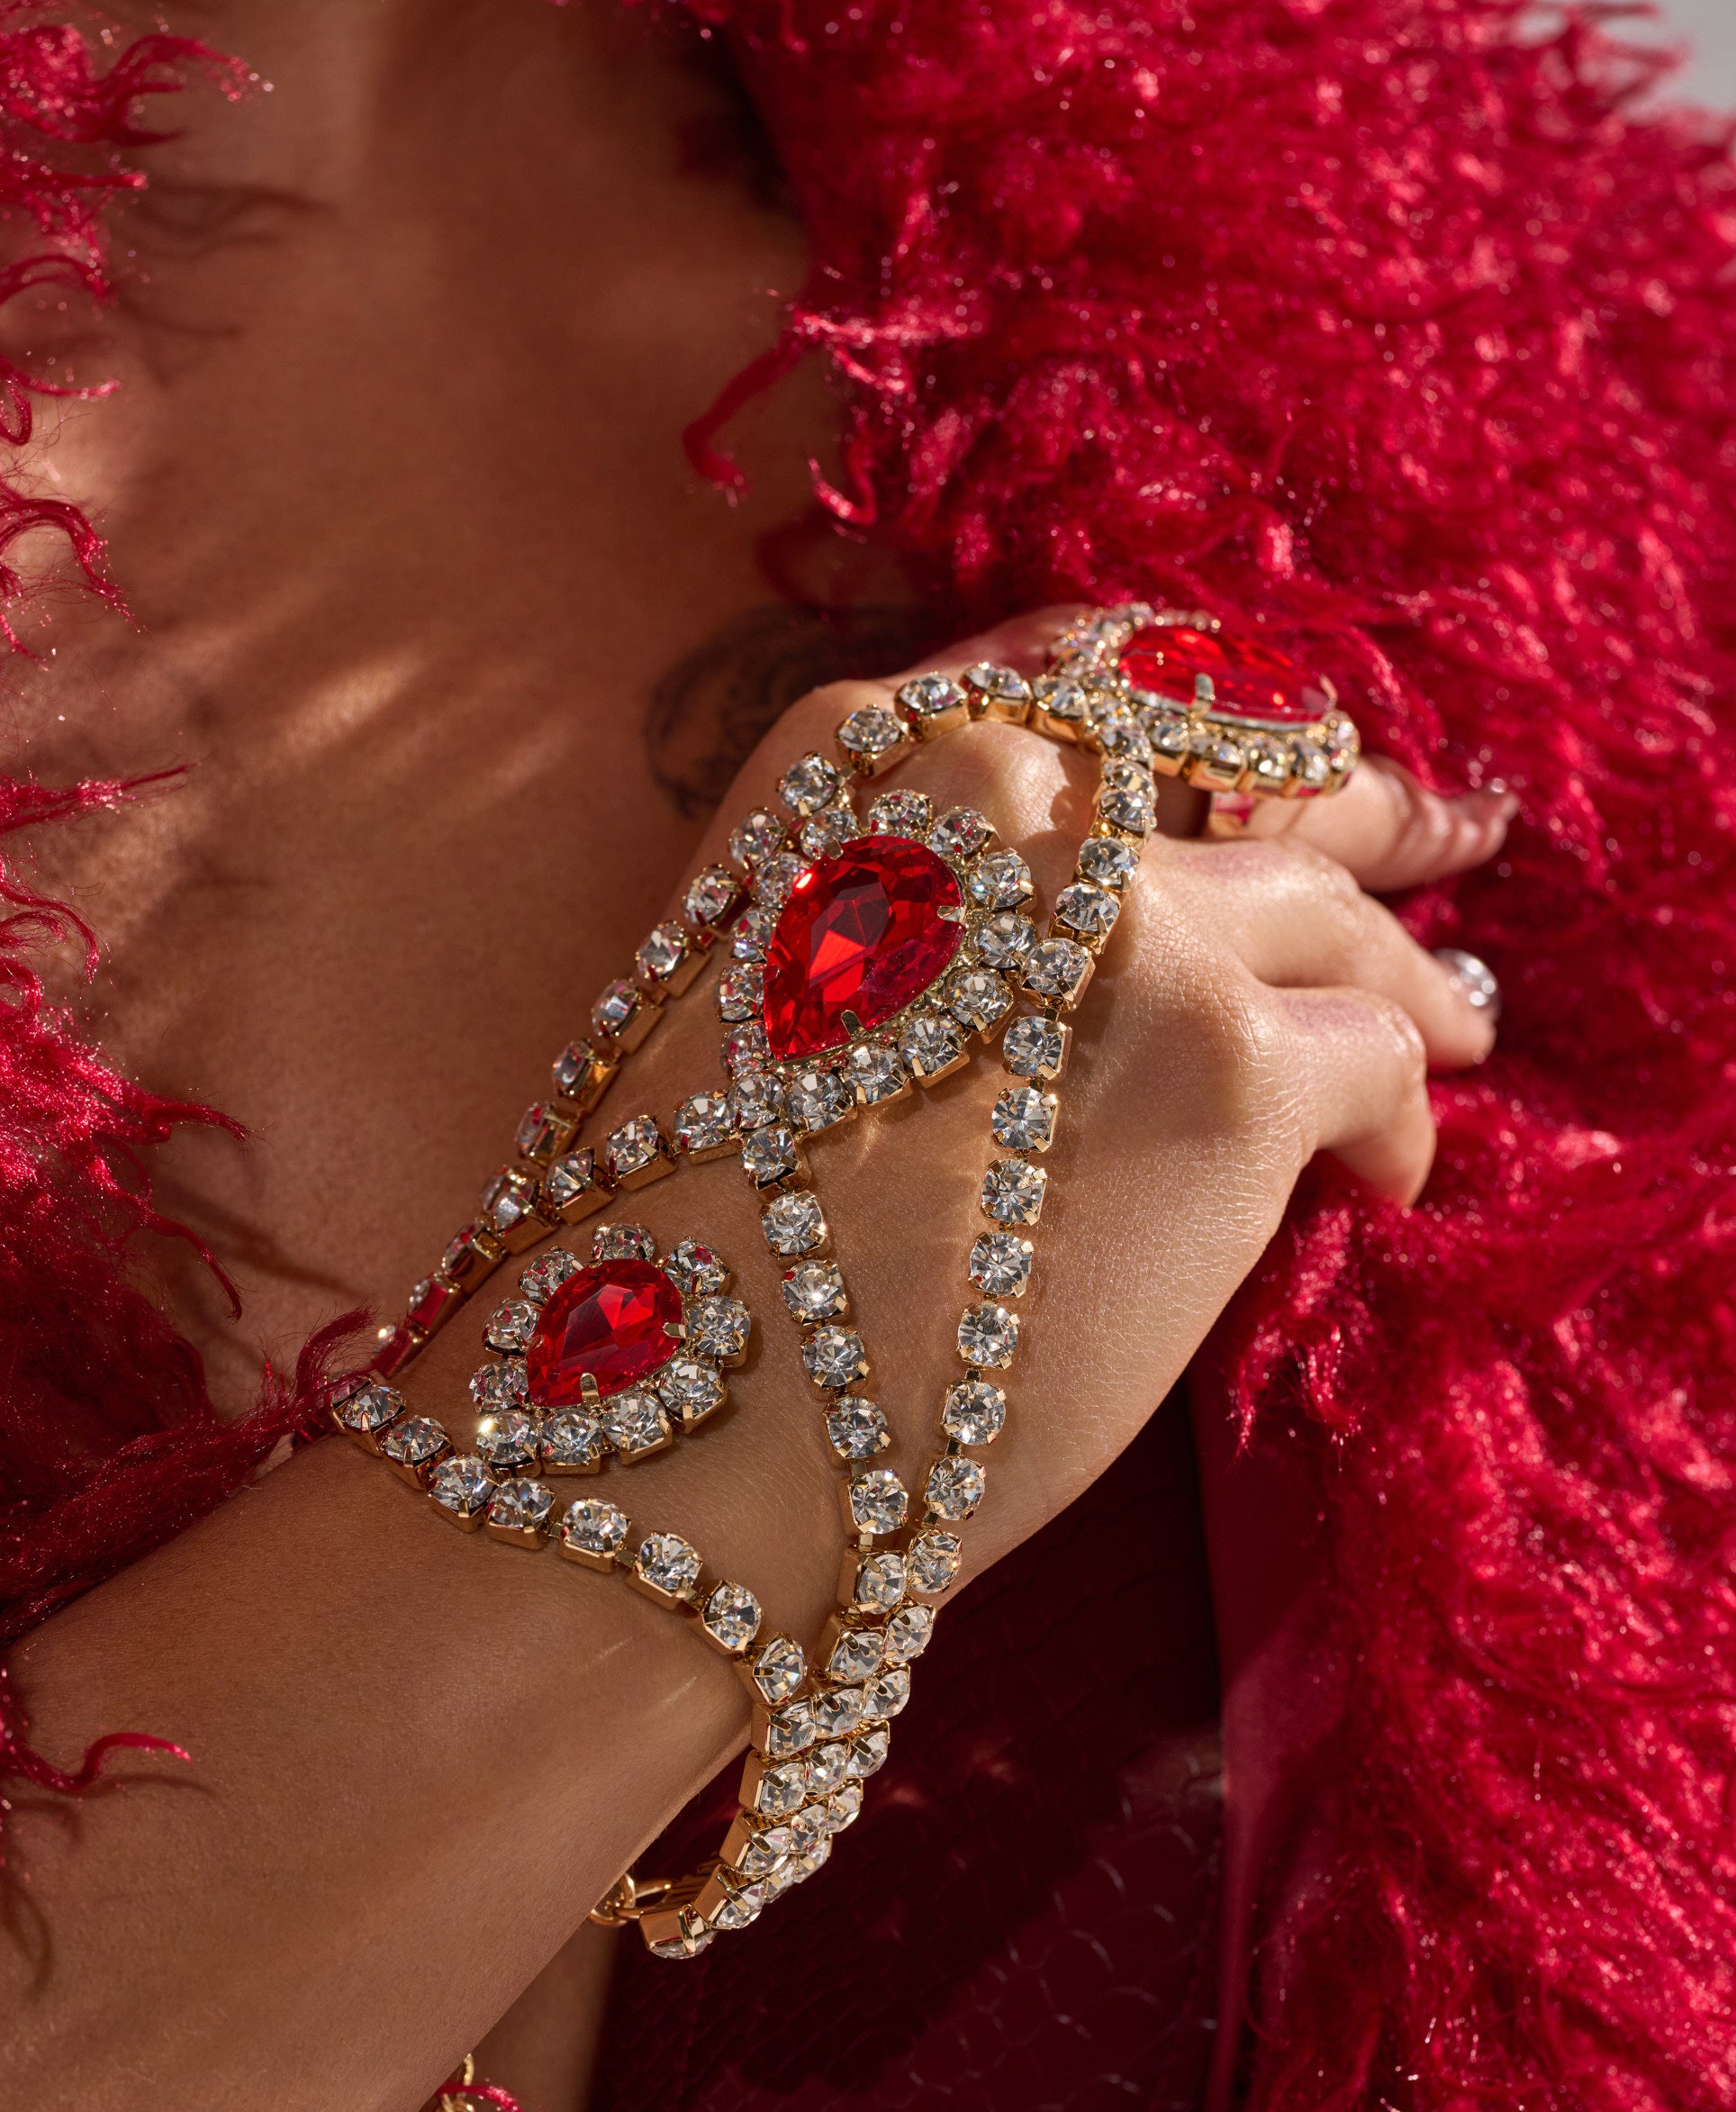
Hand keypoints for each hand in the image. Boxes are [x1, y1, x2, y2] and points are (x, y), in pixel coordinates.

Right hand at [518, 614, 1507, 1629]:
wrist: (684, 1418)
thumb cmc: (668, 1261)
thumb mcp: (741, 1001)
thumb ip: (890, 921)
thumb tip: (1035, 960)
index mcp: (862, 764)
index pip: (1092, 679)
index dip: (1206, 723)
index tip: (1279, 750)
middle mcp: (1010, 796)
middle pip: (1241, 778)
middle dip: (1356, 811)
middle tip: (1438, 831)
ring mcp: (1135, 925)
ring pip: (1331, 921)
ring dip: (1408, 974)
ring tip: (1456, 1022)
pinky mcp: (1230, 1070)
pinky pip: (1375, 1059)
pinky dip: (1399, 1120)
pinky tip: (1387, 1177)